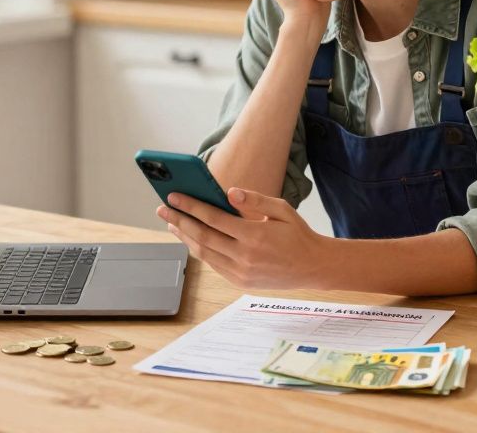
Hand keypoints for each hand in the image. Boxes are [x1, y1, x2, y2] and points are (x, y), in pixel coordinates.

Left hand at [155, 187, 331, 289]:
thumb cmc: (298, 234)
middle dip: (179, 221)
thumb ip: (255, 200)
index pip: (213, 218)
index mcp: (254, 235)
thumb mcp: (282, 209)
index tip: (174, 196)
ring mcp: (241, 272)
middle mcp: (244, 256)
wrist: (313, 267)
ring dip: (185, 237)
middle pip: (202, 236)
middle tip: (162, 209)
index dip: (190, 206)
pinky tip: (192, 239)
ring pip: (204, 253)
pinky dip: (200, 251)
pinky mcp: (241, 283)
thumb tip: (229, 193)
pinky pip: (214, 265)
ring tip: (173, 223)